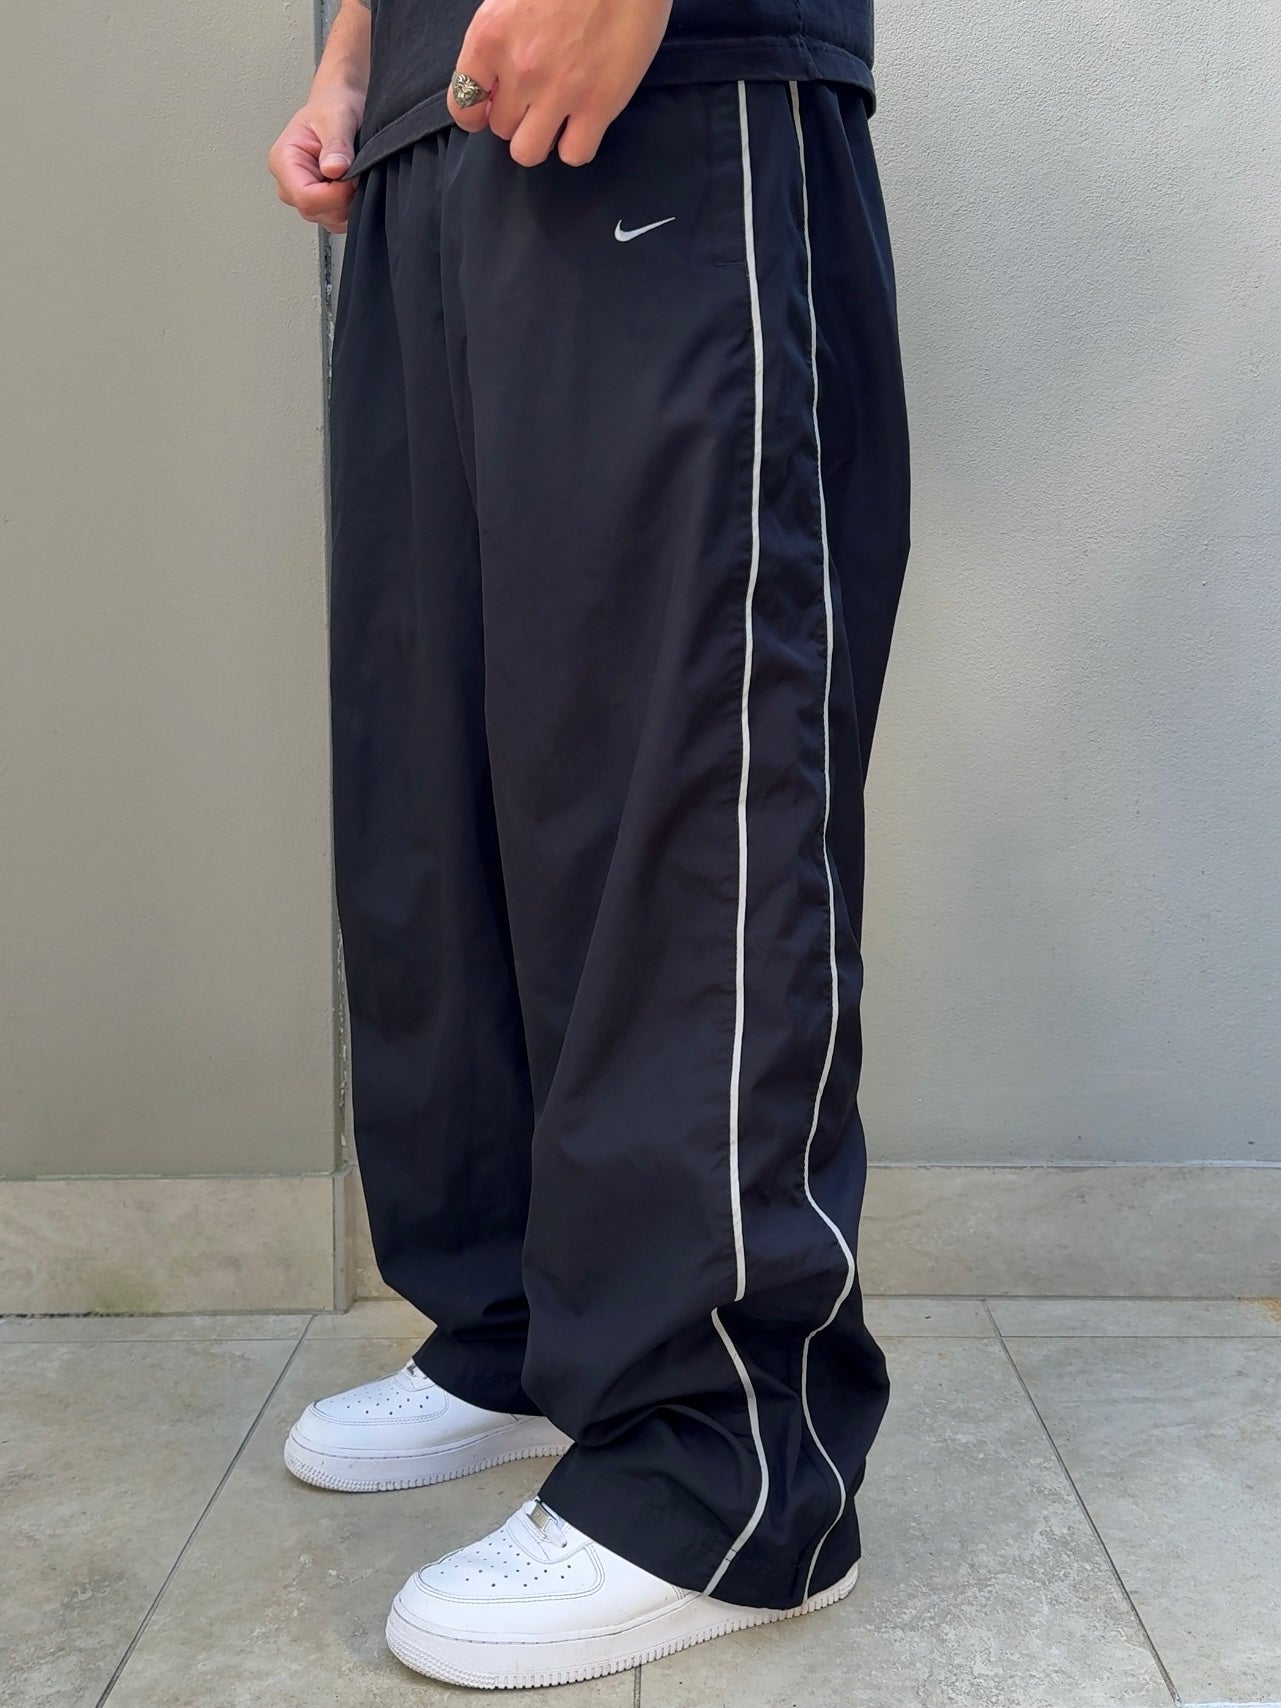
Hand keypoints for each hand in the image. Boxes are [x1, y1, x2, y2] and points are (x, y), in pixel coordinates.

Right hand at [268, 90, 364, 233]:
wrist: (341, 102)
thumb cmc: (334, 104)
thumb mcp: (337, 117)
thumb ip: (337, 144)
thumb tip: (334, 169)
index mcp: (283, 161)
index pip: (305, 198)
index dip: (335, 194)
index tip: (352, 176)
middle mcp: (288, 183)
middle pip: (317, 212)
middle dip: (343, 198)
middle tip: (355, 170)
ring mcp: (303, 195)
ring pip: (329, 220)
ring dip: (348, 203)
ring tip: (352, 173)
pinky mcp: (320, 202)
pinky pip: (338, 219)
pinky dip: (351, 205)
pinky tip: (352, 183)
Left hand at [448, 0, 673, 167]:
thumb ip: (499, 37)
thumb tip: (494, 78)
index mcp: (490, 36)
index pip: (462, 104)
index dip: (477, 113)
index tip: (492, 106)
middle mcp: (519, 69)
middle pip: (501, 129)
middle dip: (516, 118)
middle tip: (537, 98)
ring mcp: (559, 92)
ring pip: (529, 152)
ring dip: (541, 138)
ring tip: (559, 116)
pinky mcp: (598, 105)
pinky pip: (574, 154)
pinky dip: (577, 145)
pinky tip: (584, 124)